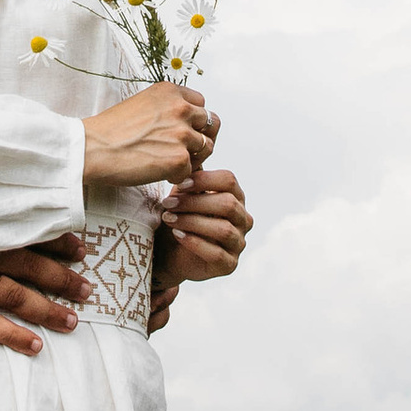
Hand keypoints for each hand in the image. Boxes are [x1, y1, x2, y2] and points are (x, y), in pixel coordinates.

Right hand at [0, 240, 88, 356]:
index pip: (26, 231)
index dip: (56, 240)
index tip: (80, 247)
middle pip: (29, 264)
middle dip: (62, 277)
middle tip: (89, 289)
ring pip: (15, 294)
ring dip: (48, 308)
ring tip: (73, 321)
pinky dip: (12, 334)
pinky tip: (35, 346)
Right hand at [81, 82, 217, 191]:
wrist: (91, 149)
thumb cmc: (109, 130)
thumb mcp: (141, 104)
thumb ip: (166, 109)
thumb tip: (183, 122)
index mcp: (170, 92)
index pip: (201, 103)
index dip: (195, 120)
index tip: (185, 131)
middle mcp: (180, 108)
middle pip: (211, 123)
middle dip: (202, 137)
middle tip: (188, 150)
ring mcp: (181, 133)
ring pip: (207, 148)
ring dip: (193, 158)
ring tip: (171, 164)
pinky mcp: (179, 158)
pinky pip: (191, 170)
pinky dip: (177, 176)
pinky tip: (159, 174)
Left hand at [148, 166, 250, 332]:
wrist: (168, 251)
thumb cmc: (179, 215)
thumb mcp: (183, 192)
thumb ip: (191, 172)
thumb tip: (191, 145)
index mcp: (235, 196)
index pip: (229, 180)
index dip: (204, 180)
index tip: (179, 183)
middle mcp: (243, 219)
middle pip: (227, 204)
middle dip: (194, 202)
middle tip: (167, 203)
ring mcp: (239, 243)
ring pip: (223, 229)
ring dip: (192, 222)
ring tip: (168, 218)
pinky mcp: (230, 265)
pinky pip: (217, 253)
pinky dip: (195, 242)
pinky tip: (177, 235)